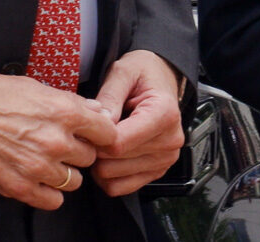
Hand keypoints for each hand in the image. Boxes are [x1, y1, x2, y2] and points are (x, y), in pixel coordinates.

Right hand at [0, 70, 118, 208]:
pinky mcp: (19, 187)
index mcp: (63, 112)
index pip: (106, 132)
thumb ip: (72, 102)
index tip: (92, 134)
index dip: (100, 133)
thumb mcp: (37, 87)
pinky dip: (49, 192)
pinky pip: (53, 201)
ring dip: (64, 172)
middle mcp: (55, 141)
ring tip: (47, 161)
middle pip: (90, 157)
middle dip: (78, 151)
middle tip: (61, 145)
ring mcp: (38, 166)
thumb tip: (98, 112)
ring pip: (74, 181)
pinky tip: (38, 179)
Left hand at [90, 49, 187, 195]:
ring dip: (100, 162)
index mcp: (164, 114)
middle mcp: (170, 140)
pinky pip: (119, 188)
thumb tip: (99, 122)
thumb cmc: (142, 74)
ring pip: (113, 177)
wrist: (161, 79)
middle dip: (96, 148)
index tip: (89, 124)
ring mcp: (165, 159)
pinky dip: (107, 175)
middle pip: (113, 162)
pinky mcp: (156, 172)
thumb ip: (110, 96)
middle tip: (94, 130)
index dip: (95, 137)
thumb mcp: (123, 72)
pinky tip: (108, 155)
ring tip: (103, 139)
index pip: (119, 143)